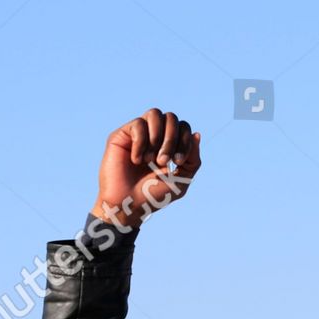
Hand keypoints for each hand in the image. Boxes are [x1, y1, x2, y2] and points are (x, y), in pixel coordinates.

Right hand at [91, 107, 201, 231]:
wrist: (129, 205)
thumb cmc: (153, 196)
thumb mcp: (181, 181)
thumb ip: (193, 160)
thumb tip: (197, 134)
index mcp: (169, 144)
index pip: (183, 126)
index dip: (185, 140)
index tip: (178, 162)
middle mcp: (154, 136)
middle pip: (171, 117)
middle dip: (171, 139)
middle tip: (163, 161)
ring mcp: (138, 134)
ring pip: (154, 113)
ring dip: (157, 137)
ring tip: (150, 159)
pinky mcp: (121, 135)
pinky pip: (137, 124)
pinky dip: (140, 142)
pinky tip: (136, 160)